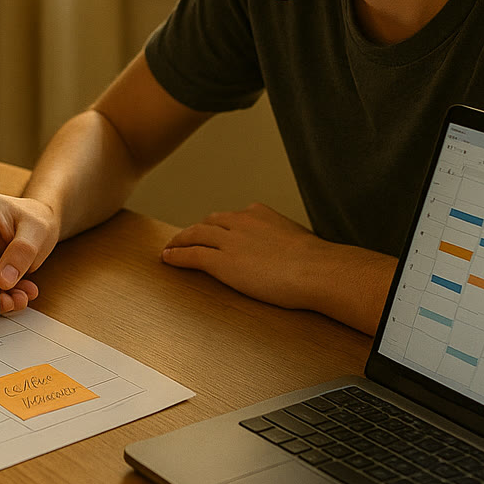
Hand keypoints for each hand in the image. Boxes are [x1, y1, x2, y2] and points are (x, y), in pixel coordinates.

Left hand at [161, 202, 322, 307]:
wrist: (315, 270)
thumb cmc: (316, 262)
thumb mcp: (298, 239)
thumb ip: (283, 240)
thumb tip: (288, 251)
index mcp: (259, 213)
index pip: (231, 216)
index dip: (217, 224)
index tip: (211, 230)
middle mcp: (240, 221)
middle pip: (209, 222)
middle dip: (196, 230)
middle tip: (185, 237)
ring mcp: (229, 241)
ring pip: (195, 235)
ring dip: (180, 240)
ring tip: (170, 247)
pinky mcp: (221, 262)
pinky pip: (191, 255)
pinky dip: (176, 255)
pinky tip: (167, 258)